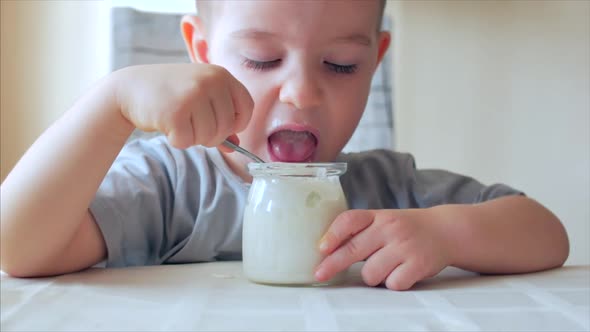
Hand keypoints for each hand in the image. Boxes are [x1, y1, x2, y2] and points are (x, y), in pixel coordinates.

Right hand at [112, 63, 253, 148]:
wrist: (130, 88)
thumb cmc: (169, 94)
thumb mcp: (199, 97)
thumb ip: (220, 118)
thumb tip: (235, 145)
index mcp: (221, 75)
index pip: (247, 107)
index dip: (239, 123)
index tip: (225, 127)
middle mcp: (210, 82)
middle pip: (227, 127)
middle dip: (212, 136)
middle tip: (193, 126)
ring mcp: (193, 95)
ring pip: (209, 136)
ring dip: (194, 138)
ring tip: (179, 122)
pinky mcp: (175, 112)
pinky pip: (187, 141)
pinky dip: (178, 140)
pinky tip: (167, 126)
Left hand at [315, 209, 451, 289]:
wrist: (445, 230)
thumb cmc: (405, 229)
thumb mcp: (383, 221)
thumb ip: (359, 232)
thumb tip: (326, 250)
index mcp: (378, 216)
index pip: (350, 220)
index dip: (333, 234)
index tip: (321, 248)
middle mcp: (390, 228)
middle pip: (354, 249)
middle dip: (333, 265)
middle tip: (320, 274)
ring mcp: (404, 246)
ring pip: (370, 273)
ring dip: (372, 276)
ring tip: (384, 266)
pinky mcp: (418, 265)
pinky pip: (392, 284)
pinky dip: (392, 283)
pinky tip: (400, 272)